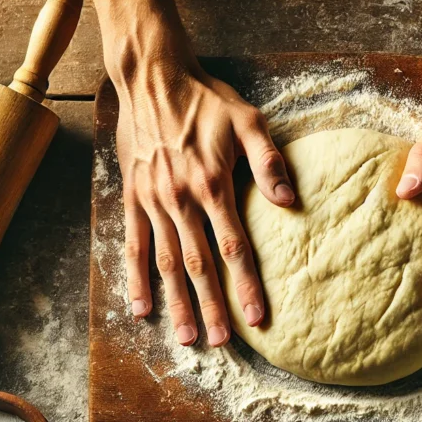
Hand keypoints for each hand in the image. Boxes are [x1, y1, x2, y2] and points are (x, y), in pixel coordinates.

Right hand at [115, 60, 294, 345]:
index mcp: (212, 185)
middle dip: (212, 307)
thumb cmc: (206, 99)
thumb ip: (268, 161)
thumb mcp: (247, 120)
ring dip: (177, 302)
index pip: (233, 247)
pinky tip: (142, 308)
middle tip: (224, 343)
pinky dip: (136, 279)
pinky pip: (133, 245)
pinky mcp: (133, 198)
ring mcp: (153, 202)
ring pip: (167, 263)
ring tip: (188, 337)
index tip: (257, 318)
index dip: (246, 285)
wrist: (152, 78)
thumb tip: (287, 202)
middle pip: (199, 265)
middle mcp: (180, 200)